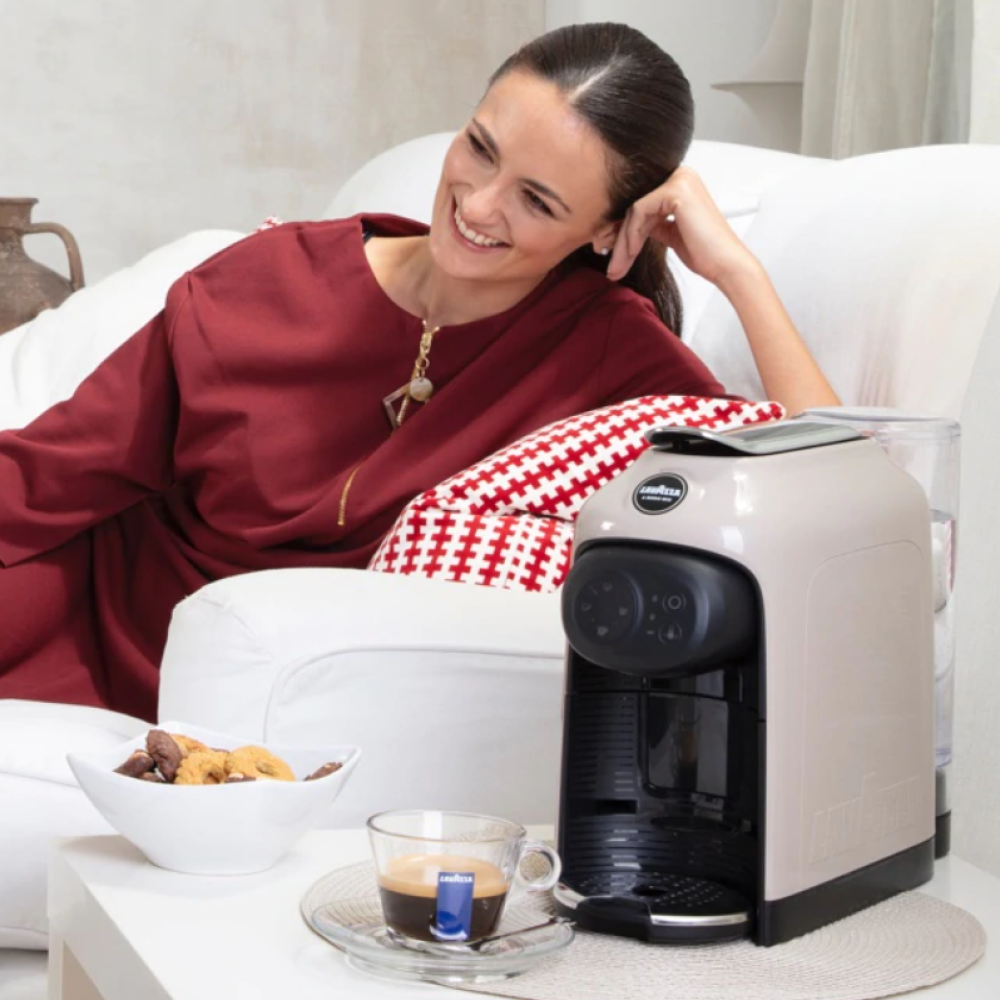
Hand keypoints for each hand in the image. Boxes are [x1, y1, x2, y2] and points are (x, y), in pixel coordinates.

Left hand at [606, 167, 756, 288]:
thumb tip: (625, 226)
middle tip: (604, 257)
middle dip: (615, 234)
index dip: (620, 226)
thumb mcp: (670, 233)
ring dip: (621, 242)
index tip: (607, 248)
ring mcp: (679, 180)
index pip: (639, 202)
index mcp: (679, 183)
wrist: (726, 265)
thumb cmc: (704, 254)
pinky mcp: (675, 191)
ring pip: (633, 211)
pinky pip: (639, 213)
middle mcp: (680, 175)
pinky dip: (631, 236)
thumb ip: (652, 223)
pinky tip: (630, 254)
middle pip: (634, 205)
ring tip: (615, 267)